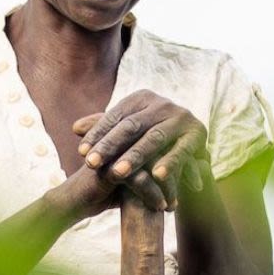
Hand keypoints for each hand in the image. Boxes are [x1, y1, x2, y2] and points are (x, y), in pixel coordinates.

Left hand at [73, 92, 207, 209]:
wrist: (190, 153)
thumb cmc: (151, 144)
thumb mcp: (129, 135)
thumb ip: (105, 130)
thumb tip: (75, 128)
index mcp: (142, 98)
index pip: (115, 116)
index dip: (98, 135)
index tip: (82, 154)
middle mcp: (162, 103)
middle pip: (131, 126)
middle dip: (110, 146)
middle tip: (91, 164)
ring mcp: (181, 117)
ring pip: (153, 138)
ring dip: (135, 157)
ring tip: (117, 173)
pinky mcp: (198, 133)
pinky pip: (181, 150)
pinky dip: (170, 162)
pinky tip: (157, 176)